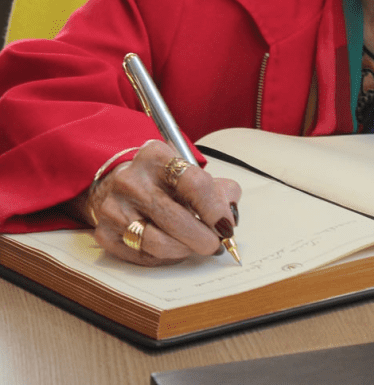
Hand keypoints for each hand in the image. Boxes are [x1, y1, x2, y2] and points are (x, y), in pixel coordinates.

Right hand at [83, 140, 241, 265]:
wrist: (117, 184)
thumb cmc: (162, 180)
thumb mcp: (191, 172)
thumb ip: (219, 189)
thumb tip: (229, 215)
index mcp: (156, 156)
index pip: (194, 183)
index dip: (215, 209)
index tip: (226, 225)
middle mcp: (131, 180)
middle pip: (174, 217)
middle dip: (201, 237)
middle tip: (214, 245)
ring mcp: (114, 207)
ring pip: (157, 241)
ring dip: (183, 250)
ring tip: (194, 247)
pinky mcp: (104, 233)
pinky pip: (142, 256)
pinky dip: (164, 257)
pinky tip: (173, 249)